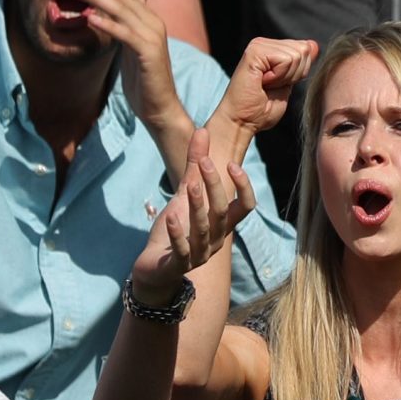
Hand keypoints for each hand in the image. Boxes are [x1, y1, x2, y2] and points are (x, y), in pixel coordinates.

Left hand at [65, 0, 189, 136]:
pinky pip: (126, 34)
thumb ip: (129, 22)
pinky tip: (90, 17)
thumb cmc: (143, 79)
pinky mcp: (150, 53)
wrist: (159, 107)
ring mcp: (153, 37)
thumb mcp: (133, 46)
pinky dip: (108, 24)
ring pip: (121, 9)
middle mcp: (154, 23)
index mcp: (150, 19)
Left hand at [130, 128, 255, 304]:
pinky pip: (182, 250)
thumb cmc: (174, 230)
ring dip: (198, 206)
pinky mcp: (179, 265)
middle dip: (215, 186)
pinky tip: (169, 216)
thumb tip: (202, 130)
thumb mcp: (184, 195)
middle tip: (205, 162)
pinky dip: (176, 233)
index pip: (245, 206)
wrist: (155, 269)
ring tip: (190, 185)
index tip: (232, 164)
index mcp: (222, 224)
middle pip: (223, 212)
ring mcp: (199, 254)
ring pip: (204, 229)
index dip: (243, 187)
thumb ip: (194, 166)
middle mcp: (216, 239)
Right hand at [205, 37, 317, 163]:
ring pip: (296, 55)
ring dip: (285, 78)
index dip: (299, 73)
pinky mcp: (254, 51)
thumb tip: (313, 44)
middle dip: (294, 75)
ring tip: (265, 85)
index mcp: (272, 48)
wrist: (242, 122)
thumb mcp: (289, 84)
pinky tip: (262, 82)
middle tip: (271, 86)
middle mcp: (264, 43)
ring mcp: (258, 45)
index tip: (277, 85)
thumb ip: (301, 64)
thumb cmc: (261, 110)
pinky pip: (286, 60)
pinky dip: (279, 77)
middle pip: (304, 50)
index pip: (306, 48)